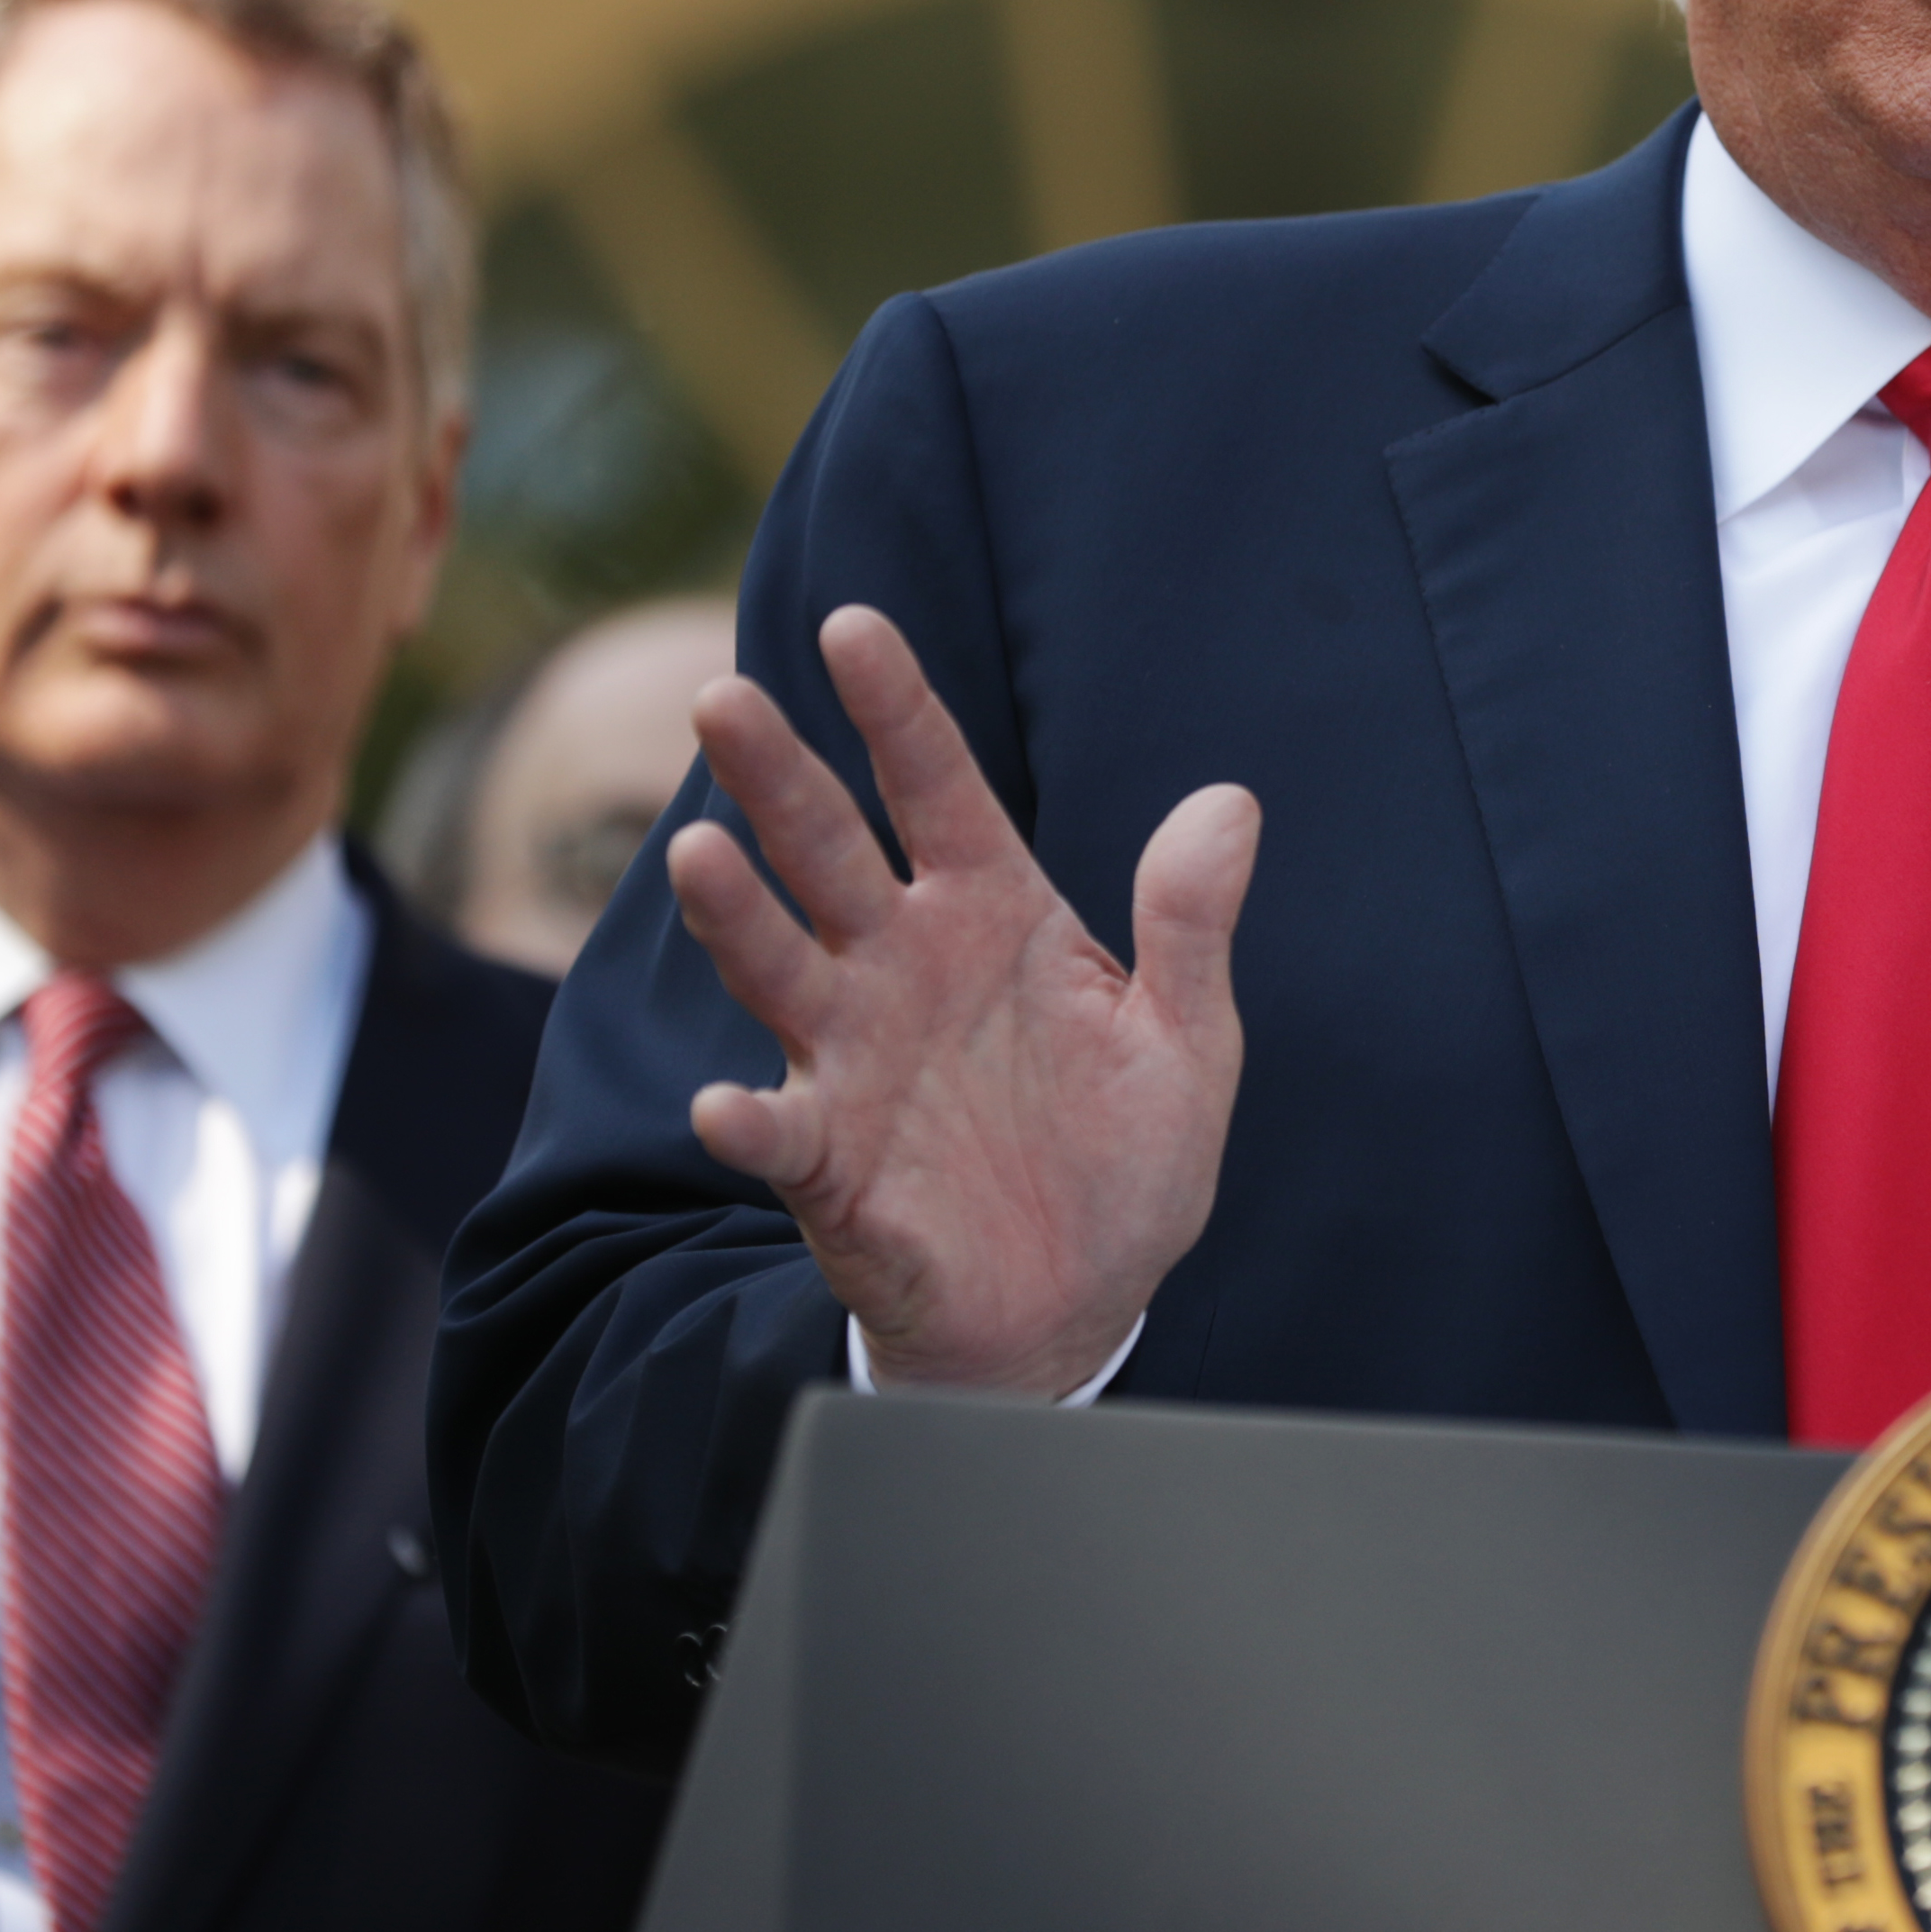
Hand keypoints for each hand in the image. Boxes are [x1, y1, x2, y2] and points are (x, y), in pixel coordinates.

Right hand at [665, 605, 1259, 1399]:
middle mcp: (904, 970)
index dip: (897, 710)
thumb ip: (1190, 924)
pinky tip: (726, 1108)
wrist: (1084, 1306)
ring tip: (698, 850)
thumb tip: (1232, 801)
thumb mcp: (1187, 1039)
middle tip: (720, 692)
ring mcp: (856, 1063)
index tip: (854, 625)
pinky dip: (752, 1125)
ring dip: (737, 916)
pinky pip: (783, 1139)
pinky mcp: (835, 1169)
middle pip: (829, 853)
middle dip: (777, 775)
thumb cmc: (1124, 1160)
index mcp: (993, 916)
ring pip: (782, 969)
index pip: (937, 788)